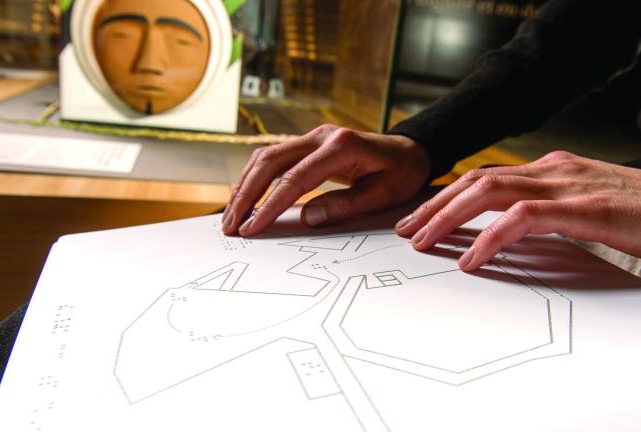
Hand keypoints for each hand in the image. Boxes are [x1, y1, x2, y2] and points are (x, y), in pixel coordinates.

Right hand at [222, 124, 430, 235]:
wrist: (410, 150)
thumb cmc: (401, 174)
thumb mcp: (383, 195)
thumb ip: (345, 206)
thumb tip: (307, 218)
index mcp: (341, 146)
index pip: (295, 178)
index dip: (270, 205)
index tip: (252, 229)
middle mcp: (321, 135)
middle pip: (270, 161)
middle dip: (246, 196)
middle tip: (231, 226)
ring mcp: (312, 136)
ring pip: (265, 156)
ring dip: (245, 186)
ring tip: (231, 216)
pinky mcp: (307, 144)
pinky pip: (273, 157)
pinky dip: (255, 178)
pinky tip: (245, 198)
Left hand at [395, 150, 640, 270]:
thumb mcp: (587, 207)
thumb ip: (551, 212)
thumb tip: (512, 230)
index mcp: (552, 170)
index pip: (487, 177)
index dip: (449, 197)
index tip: (422, 219)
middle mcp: (552, 171)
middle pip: (477, 180)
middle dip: (436, 205)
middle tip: (407, 230)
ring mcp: (566, 185)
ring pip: (489, 191)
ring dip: (449, 217)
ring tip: (424, 242)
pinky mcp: (582, 208)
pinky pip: (521, 218)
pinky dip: (489, 237)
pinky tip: (470, 259)